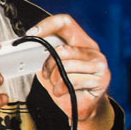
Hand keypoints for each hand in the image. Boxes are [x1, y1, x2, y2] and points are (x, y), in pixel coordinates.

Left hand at [26, 14, 113, 129]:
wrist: (81, 107)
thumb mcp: (51, 67)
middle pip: (61, 49)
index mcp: (81, 41)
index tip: (30, 34)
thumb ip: (45, 54)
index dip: (46, 25)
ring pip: (66, 66)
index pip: (65, 22)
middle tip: (46, 74)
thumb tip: (28, 44)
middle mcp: (93, 50)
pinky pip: (72, 81)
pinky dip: (60, 89)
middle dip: (48, 64)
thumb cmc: (65, 85)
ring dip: (54, 80)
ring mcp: (100, 64)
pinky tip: (61, 92)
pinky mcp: (102, 79)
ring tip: (56, 85)